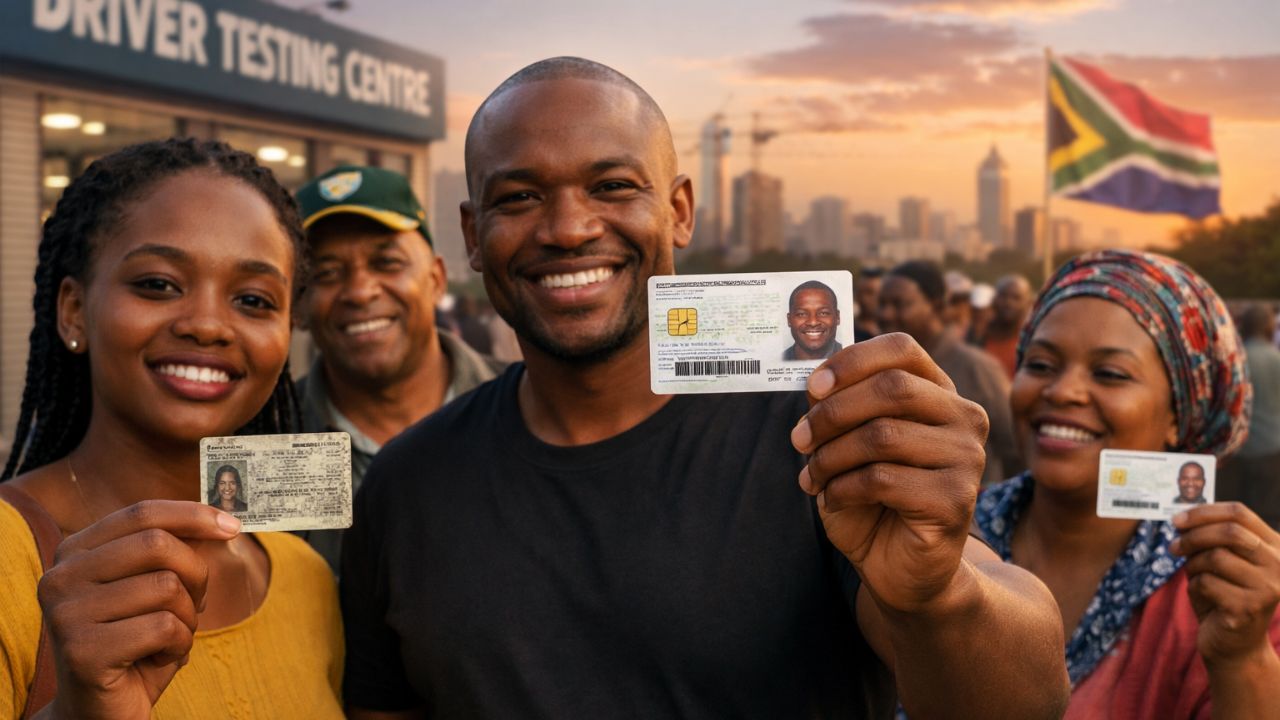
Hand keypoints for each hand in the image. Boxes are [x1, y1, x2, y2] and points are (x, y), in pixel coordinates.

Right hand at [36, 500, 240, 718]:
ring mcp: (66, 614)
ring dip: (186, 618)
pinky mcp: (82, 651)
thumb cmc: (136, 646)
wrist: (101, 712)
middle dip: (195, 574)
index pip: (141, 513)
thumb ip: (176, 552)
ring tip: (167, 639)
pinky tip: (158, 659)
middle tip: (194, 605)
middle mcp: (60, 577)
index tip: (233, 527)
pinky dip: (179, 645)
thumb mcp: (156, 590)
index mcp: (75, 552)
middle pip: (157, 545)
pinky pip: (164, 627)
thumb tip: (224, 521)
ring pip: (166, 587)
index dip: (193, 515)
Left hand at [791, 333, 988, 613]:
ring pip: (882, 436)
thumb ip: (839, 408)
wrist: (898, 567)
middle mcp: (963, 418)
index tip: (813, 386)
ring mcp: (966, 459)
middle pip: (891, 388)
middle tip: (799, 439)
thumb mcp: (848, 444)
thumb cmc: (872, 499)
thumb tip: (816, 383)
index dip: (852, 361)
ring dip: (831, 456)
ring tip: (814, 476)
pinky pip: (883, 480)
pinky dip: (843, 488)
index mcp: (939, 393)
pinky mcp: (956, 499)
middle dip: (832, 412)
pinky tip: (834, 499)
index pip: (902, 349)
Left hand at [1172, 502, 1279, 664]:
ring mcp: (1268, 588)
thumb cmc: (1224, 597)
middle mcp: (1279, 565)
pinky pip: (1206, 582)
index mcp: (1275, 547)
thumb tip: (1181, 518)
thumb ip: (1209, 538)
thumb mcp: (1220, 562)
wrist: (1235, 647)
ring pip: (1215, 557)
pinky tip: (1203, 598)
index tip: (1176, 520)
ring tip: (1195, 577)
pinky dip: (1194, 587)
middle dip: (1193, 536)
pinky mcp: (1248, 608)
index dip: (1203, 512)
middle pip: (1229, 532)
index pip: (1240, 513)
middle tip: (1173, 547)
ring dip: (1193, 565)